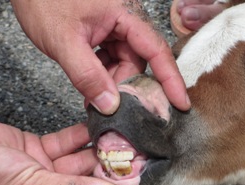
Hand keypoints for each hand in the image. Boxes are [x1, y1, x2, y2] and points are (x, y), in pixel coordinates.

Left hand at [10, 0, 189, 113]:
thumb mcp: (63, 40)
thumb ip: (87, 75)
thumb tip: (110, 105)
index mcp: (126, 14)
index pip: (156, 51)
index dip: (171, 80)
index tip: (181, 104)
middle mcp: (127, 20)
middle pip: (139, 62)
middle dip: (127, 87)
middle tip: (112, 110)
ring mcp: (116, 27)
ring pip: (125, 64)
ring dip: (112, 84)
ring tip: (94, 100)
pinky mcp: (105, 33)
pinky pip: (112, 60)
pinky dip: (103, 76)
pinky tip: (90, 86)